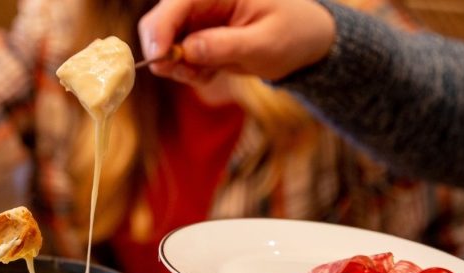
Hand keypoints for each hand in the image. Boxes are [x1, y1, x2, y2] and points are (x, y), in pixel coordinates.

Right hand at [138, 0, 335, 83]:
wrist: (306, 39)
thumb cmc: (293, 33)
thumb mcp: (265, 43)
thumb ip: (226, 45)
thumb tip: (187, 50)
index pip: (175, 4)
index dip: (159, 31)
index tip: (160, 62)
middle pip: (158, 22)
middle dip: (166, 53)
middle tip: (190, 74)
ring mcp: (196, 17)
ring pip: (163, 42)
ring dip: (177, 66)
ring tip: (208, 73)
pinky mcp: (195, 34)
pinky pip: (174, 55)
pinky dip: (186, 69)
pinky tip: (211, 71)